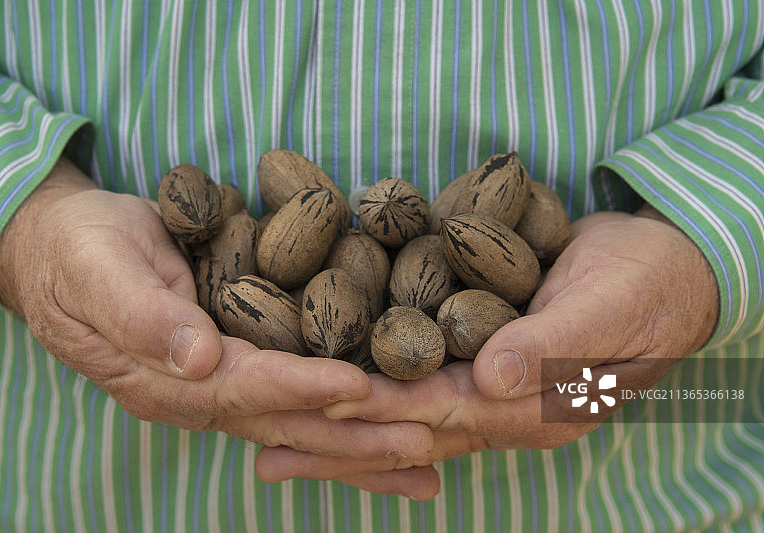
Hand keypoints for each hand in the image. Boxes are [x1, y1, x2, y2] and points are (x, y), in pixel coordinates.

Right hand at [0, 158, 433, 470]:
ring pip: (302, 424)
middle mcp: (203, 396)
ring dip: (365, 441)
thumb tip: (199, 359)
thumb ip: (142, 317)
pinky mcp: (243, 366)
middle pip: (288, 425)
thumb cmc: (79, 255)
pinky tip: (389, 425)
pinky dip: (346, 418)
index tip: (356, 387)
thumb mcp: (98, 274)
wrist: (67, 249)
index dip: (300, 389)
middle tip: (426, 438)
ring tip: (430, 457)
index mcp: (166, 381)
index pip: (245, 391)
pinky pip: (299, 400)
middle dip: (355, 434)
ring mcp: (225, 388)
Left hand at [254, 208, 718, 497]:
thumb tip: (493, 381)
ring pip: (397, 411)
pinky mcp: (470, 355)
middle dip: (336, 438)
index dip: (379, 411)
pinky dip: (362, 385)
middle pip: (404, 429)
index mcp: (533, 409)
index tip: (316, 407)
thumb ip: (554, 345)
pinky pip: (408, 378)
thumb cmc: (646, 286)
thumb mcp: (612, 307)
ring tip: (267, 431)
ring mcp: (482, 386)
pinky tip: (317, 384)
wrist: (662, 265)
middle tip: (262, 444)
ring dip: (335, 422)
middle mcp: (500, 408)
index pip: (441, 415)